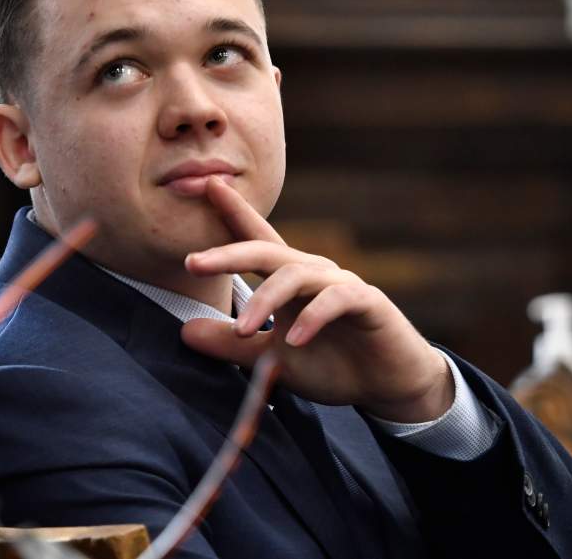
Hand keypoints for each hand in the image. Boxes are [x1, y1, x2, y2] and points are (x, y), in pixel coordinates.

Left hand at [180, 178, 451, 422]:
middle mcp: (311, 272)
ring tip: (242, 331)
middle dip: (228, 253)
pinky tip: (294, 341)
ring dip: (266, 301)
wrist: (387, 386)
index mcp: (288, 279)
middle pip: (265, 250)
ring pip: (295, 275)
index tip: (205, 185)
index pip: (256, 239)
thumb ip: (230, 344)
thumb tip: (183, 331)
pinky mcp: (367, 302)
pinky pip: (336, 299)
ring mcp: (340, 284)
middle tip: (192, 263)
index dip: (232, 211)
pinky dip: (313, 318)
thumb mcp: (270, 359)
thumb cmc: (331, 364)